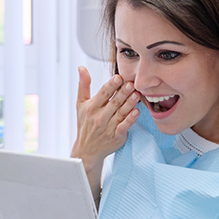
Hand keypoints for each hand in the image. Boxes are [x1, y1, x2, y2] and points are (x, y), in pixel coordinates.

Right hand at [71, 67, 139, 194]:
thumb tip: (82, 67)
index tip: (118, 77)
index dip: (111, 85)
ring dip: (129, 103)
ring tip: (136, 94)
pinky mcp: (117, 136)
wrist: (87, 150)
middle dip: (123, 92)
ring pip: (121, 113)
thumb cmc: (85, 124)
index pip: (103, 94)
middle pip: (113, 102)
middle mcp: (100, 117)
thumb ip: (83, 85)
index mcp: (92, 107)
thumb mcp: (81, 104)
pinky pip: (124, 126)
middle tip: (131, 83)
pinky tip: (137, 112)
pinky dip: (130, 119)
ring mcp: (108, 127)